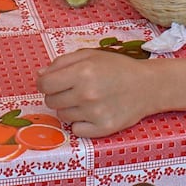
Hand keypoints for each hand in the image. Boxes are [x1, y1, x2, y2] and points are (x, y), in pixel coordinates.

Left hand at [37, 48, 158, 136]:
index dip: (44, 83)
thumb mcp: (89, 55)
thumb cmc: (117, 68)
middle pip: (51, 101)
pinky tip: (92, 113)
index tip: (50, 83)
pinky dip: (80, 123)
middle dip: (56, 95)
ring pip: (62, 116)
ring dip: (69, 108)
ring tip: (85, 100)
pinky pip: (76, 130)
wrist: (146, 86)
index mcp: (82, 72)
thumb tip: (40, 75)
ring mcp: (94, 114)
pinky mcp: (102, 129)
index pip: (44, 84)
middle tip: (72, 90)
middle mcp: (86, 94)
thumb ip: (61, 62)